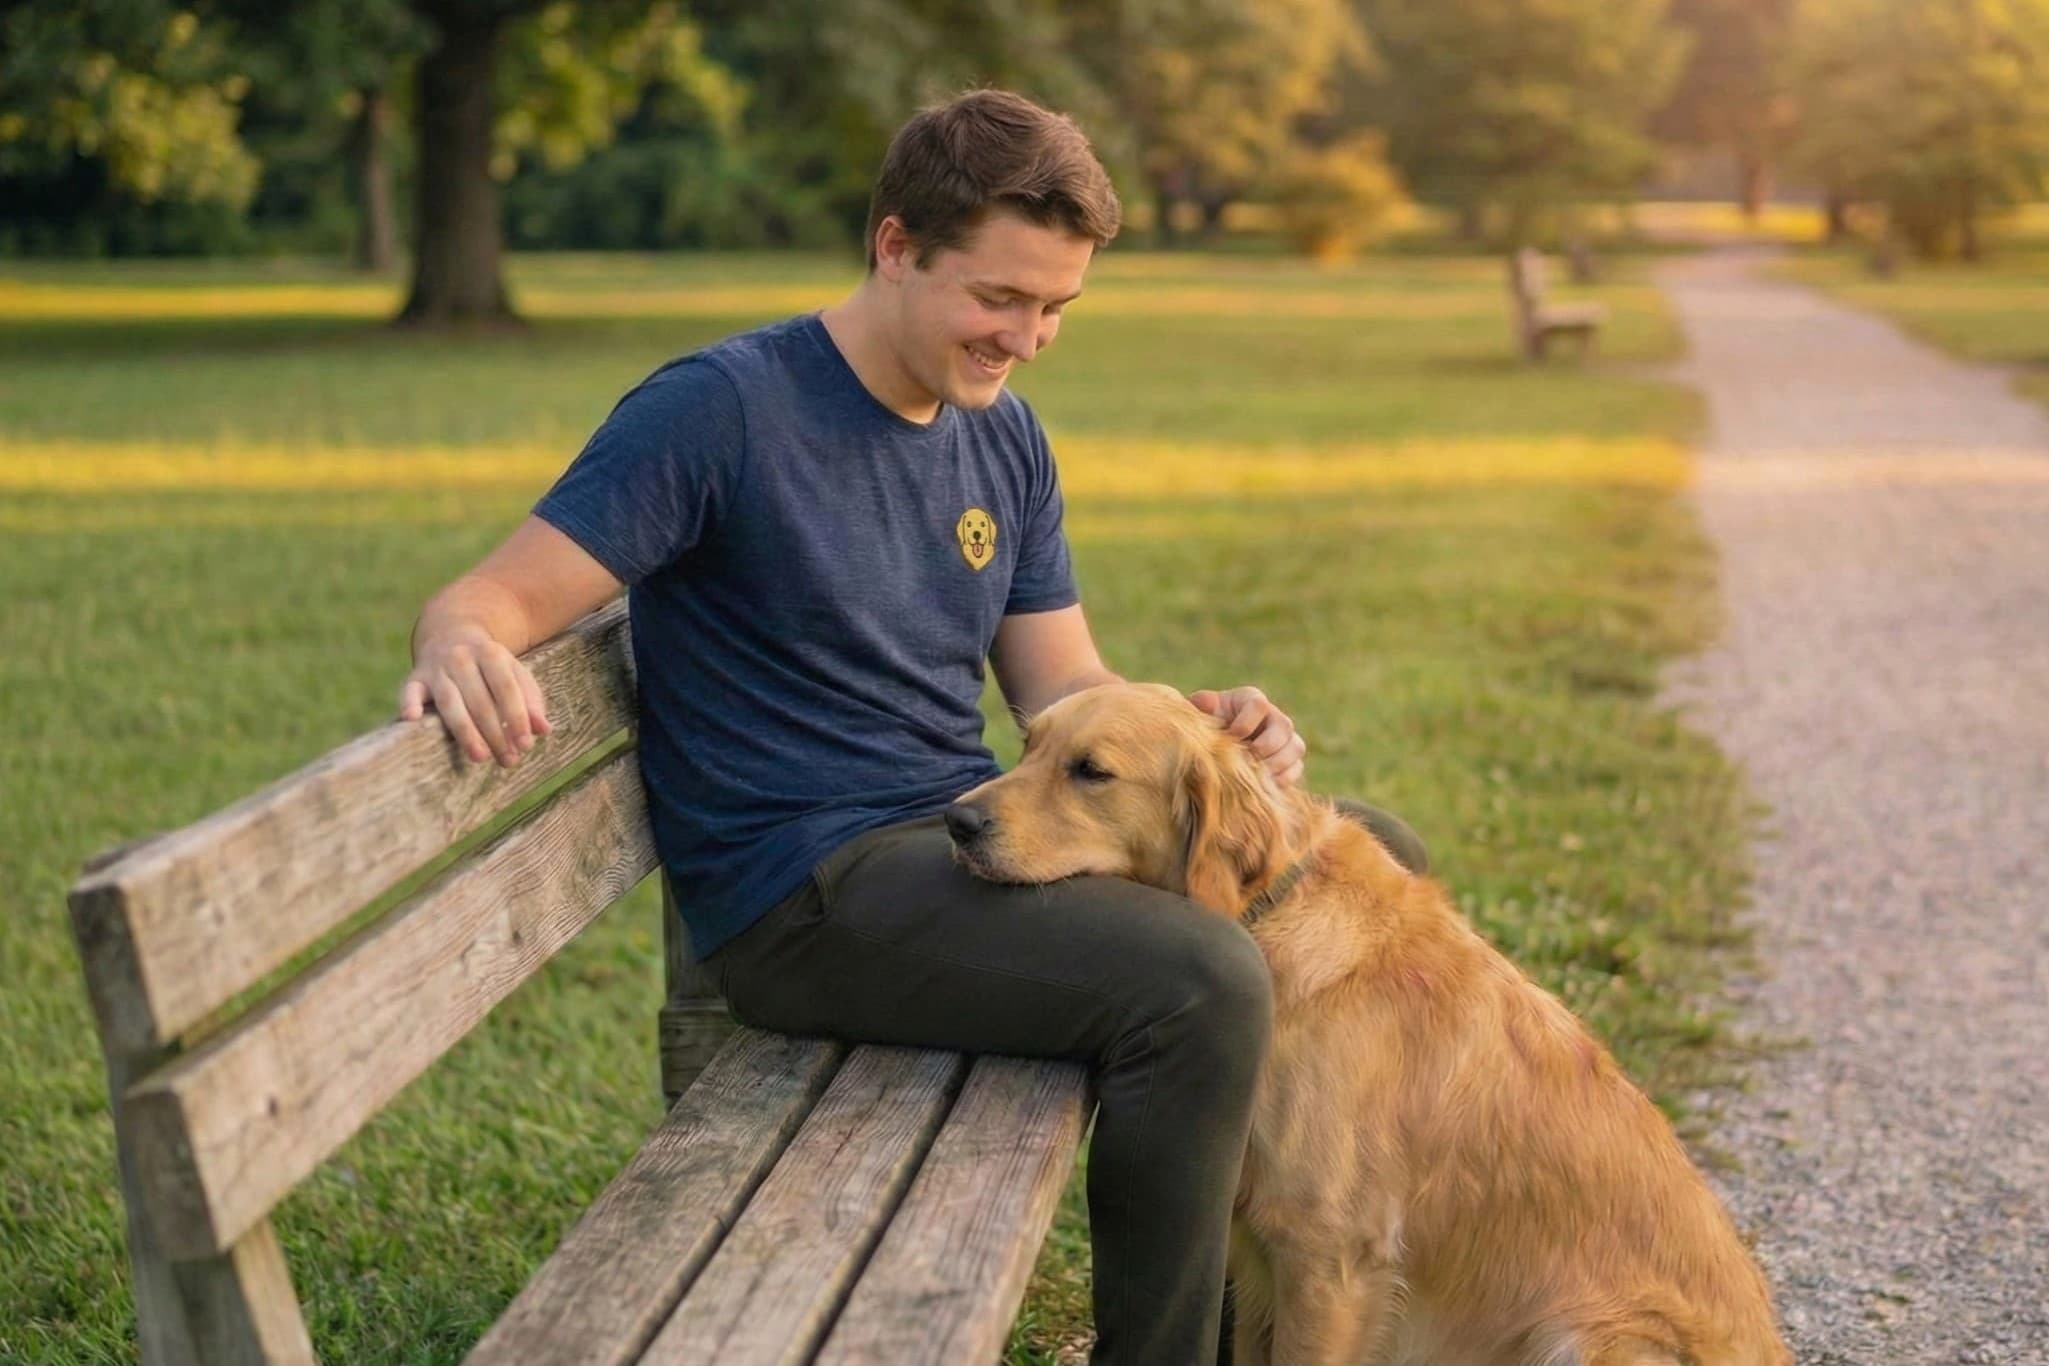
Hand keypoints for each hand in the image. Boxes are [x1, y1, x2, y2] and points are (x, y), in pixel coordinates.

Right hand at [399, 626, 552, 766]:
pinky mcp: (416, 677)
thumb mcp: (515, 673)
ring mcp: (437, 667)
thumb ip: (531, 700)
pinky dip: (409, 703)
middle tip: (508, 760)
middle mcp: (462, 658)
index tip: (526, 744)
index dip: (517, 716)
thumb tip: (544, 730)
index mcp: (491, 654)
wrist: (451, 631)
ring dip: (465, 731)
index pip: (506, 688)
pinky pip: (410, 690)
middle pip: (479, 700)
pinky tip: (412, 719)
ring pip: (450, 701)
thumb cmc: (491, 665)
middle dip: (495, 732)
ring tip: (480, 757)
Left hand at [1188, 686, 1305, 786]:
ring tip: (1255, 775)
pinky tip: (1262, 785)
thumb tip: (1205, 701)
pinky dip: (1281, 778)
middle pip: (1284, 726)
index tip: (1232, 735)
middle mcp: (1275, 717)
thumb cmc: (1206, 728)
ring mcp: (1286, 740)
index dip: (1247, 722)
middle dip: (1265, 746)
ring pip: (1295, 748)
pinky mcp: (1291, 762)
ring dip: (1276, 763)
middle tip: (1247, 759)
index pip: (1259, 705)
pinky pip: (1296, 769)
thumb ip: (1202, 706)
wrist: (1215, 752)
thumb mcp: (1201, 714)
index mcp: (1252, 701)